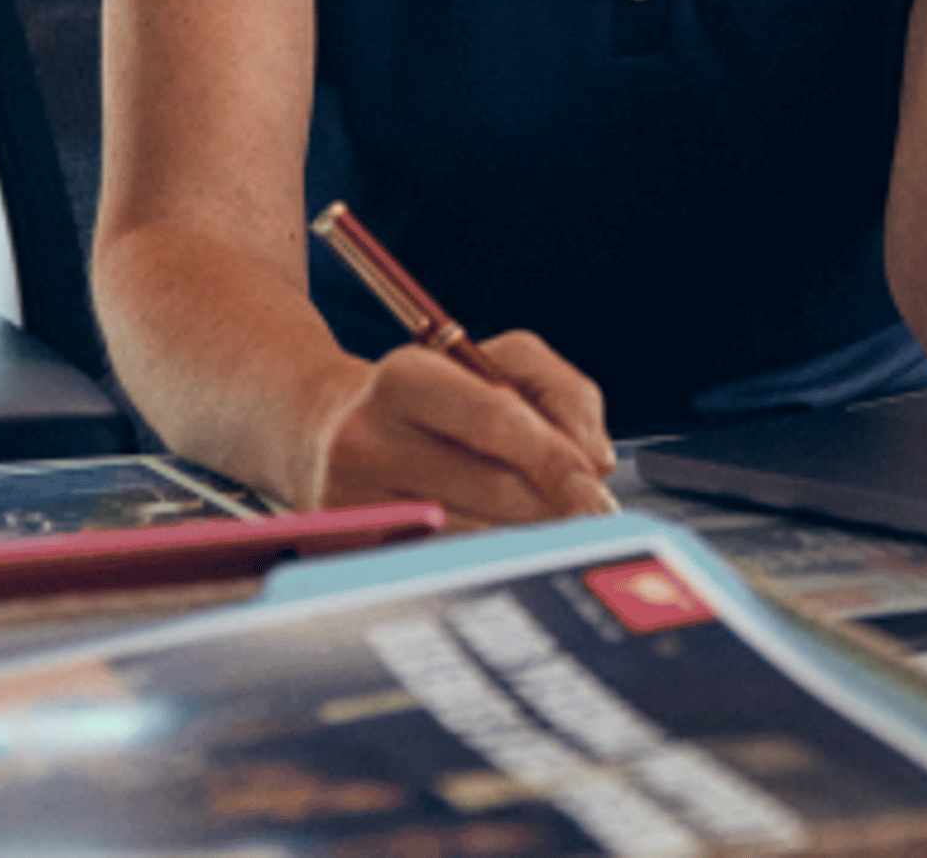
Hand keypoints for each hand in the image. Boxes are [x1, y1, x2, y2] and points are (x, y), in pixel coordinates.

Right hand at [301, 331, 617, 526]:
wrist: (332, 432)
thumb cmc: (435, 398)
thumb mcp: (499, 361)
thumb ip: (564, 393)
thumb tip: (594, 460)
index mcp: (404, 377)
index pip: (494, 420)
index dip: (553, 457)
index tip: (595, 486)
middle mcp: (368, 440)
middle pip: (492, 488)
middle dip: (554, 505)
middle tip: (591, 514)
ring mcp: (355, 504)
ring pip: (476, 537)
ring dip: (527, 535)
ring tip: (541, 519)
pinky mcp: (355, 554)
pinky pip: (448, 566)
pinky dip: (489, 557)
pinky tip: (496, 538)